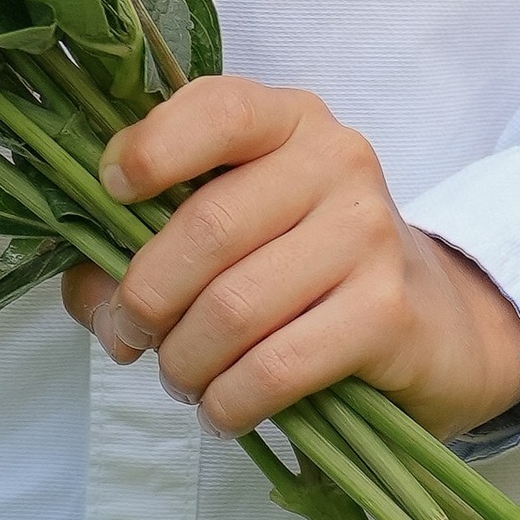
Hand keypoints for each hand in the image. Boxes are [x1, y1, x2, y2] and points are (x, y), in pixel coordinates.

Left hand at [59, 76, 519, 441]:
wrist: (432, 324)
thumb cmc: (305, 269)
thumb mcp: (236, 230)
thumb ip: (149, 245)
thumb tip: (87, 291)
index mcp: (288, 119)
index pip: (217, 108)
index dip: (152, 150)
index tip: (109, 193)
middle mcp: (336, 159)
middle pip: (209, 227)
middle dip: (146, 297)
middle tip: (128, 337)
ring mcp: (368, 233)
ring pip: (237, 306)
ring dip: (184, 360)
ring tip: (180, 378)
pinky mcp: (388, 311)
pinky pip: (279, 365)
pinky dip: (230, 400)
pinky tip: (222, 410)